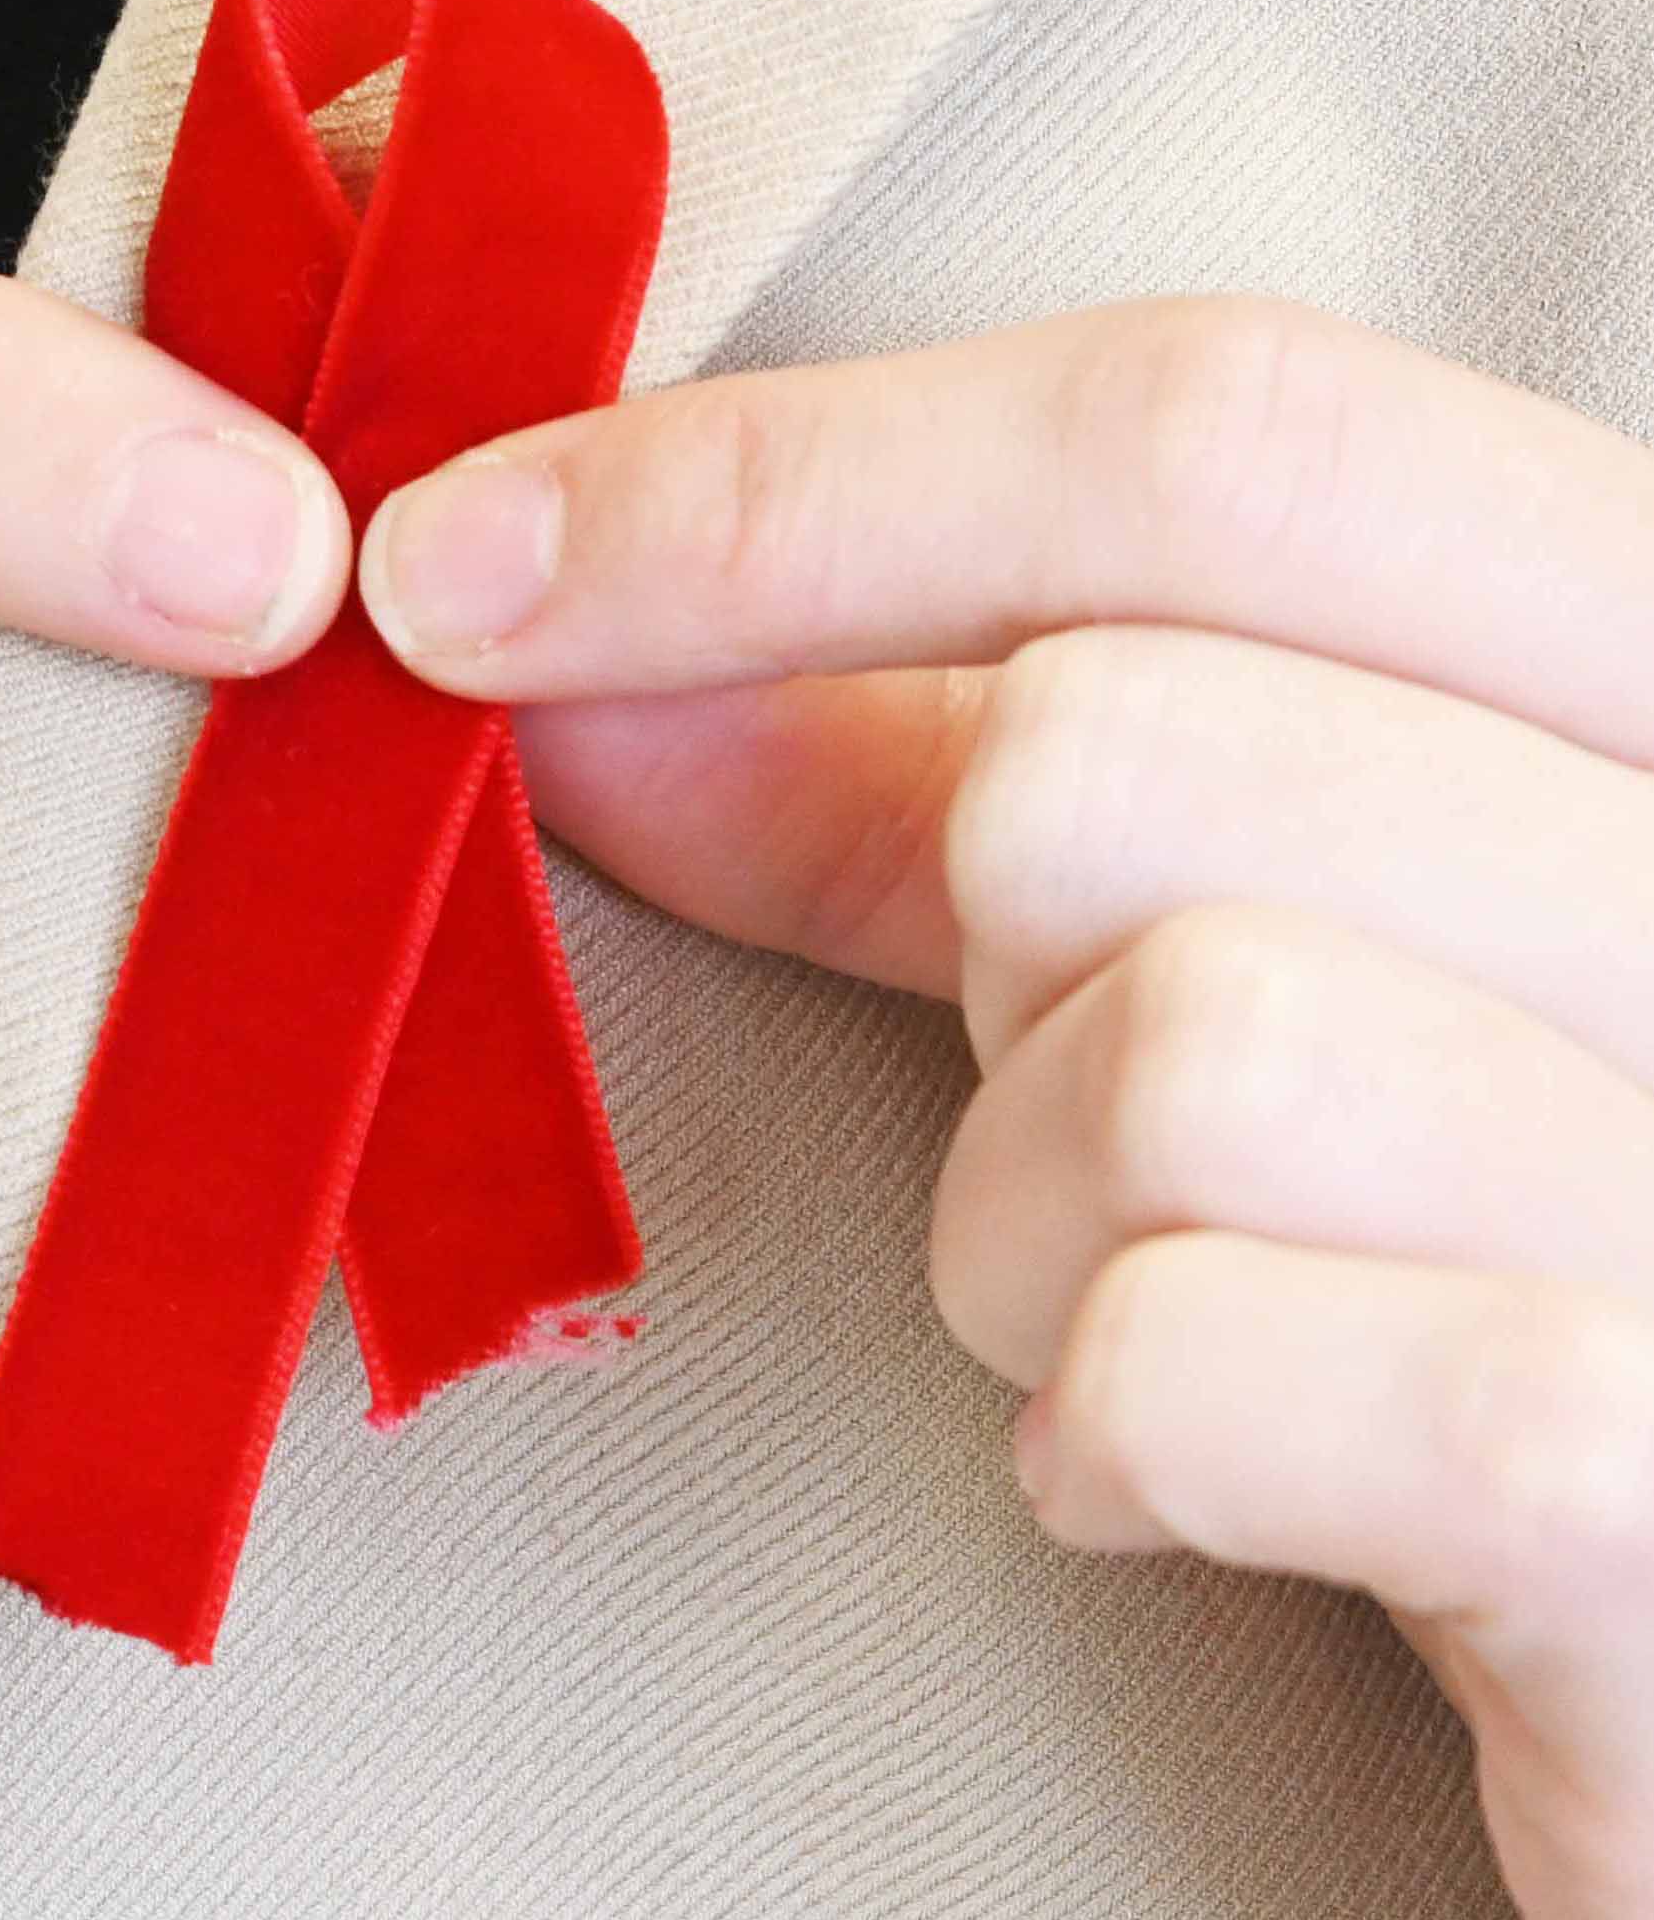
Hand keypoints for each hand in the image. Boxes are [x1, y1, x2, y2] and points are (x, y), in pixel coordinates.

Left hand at [362, 296, 1653, 1919]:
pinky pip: (1223, 1359)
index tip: (461, 583)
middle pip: (1127, 744)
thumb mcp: (1240, 978)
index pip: (1234, 426)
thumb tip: (548, 620)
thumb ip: (934, 794)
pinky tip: (1179, 1493)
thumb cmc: (1458, 1334)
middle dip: (967, 960)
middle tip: (1061, 1134)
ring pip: (1172, 1041)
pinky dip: (1117, 1438)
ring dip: (1028, 1228)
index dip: (789, 486)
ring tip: (1133, 1336)